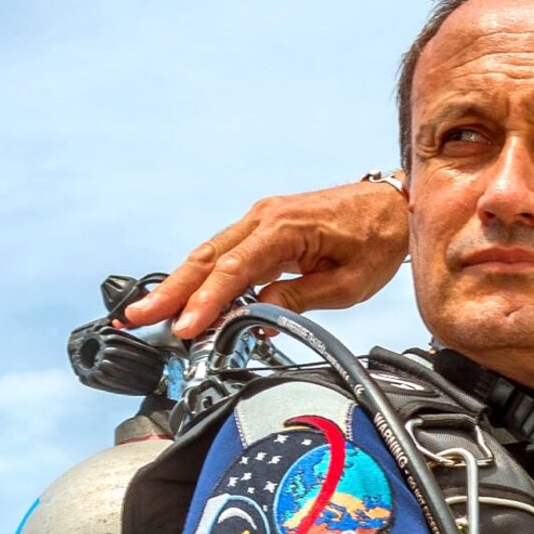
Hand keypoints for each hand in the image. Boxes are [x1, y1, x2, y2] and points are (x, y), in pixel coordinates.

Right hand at [125, 181, 411, 337]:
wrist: (395, 207)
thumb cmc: (377, 242)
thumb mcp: (347, 283)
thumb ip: (299, 298)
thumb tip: (258, 312)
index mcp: (284, 228)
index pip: (234, 271)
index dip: (206, 303)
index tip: (186, 327)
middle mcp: (264, 217)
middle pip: (207, 259)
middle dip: (171, 291)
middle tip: (138, 316)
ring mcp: (261, 220)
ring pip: (210, 255)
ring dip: (179, 285)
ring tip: (149, 311)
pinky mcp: (265, 229)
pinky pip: (226, 254)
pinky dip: (202, 277)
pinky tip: (186, 299)